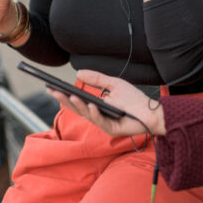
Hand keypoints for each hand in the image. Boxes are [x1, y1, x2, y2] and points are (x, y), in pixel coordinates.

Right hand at [47, 69, 165, 136]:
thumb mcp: (113, 84)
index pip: (76, 101)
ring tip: (71, 96)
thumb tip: (78, 73)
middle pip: (77, 108)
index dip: (64, 95)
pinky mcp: (112, 129)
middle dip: (64, 100)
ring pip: (87, 115)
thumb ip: (96, 79)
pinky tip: (92, 106)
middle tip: (53, 91)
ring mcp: (104, 123)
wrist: (151, 111)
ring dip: (78, 106)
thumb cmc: (134, 99)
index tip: (51, 87)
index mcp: (96, 106)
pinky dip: (95, 114)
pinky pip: (101, 122)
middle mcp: (97, 116)